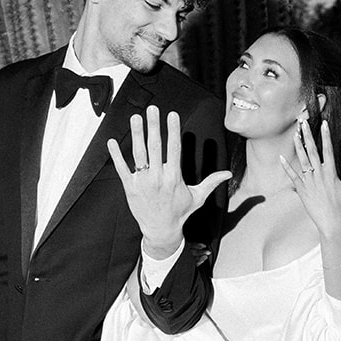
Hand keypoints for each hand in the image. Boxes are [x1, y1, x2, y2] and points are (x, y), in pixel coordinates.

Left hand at [108, 106, 230, 257]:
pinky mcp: (129, 187)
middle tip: (152, 109)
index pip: (173, 149)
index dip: (172, 130)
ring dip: (136, 135)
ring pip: (138, 154)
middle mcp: (157, 178)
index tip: (172, 115)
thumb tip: (228, 174)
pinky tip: (112, 141)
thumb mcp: (198, 197)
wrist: (161, 230)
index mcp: (174, 177)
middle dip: (153, 126)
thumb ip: (211, 182)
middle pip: (155, 147)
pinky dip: (116, 155)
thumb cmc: (180, 212)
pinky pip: (121, 168)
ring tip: (135, 118)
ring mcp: (142, 182)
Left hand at [280, 119, 340, 239]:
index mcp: (331, 173)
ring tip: (295, 133)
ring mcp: (309, 182)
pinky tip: (281, 157)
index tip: (324, 123)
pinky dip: (286, 167)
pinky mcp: (301, 190)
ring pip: (301, 160)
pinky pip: (292, 176)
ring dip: (297, 146)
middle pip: (312, 151)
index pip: (328, 150)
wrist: (331, 223)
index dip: (326, 136)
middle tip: (303, 122)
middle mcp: (319, 175)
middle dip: (308, 135)